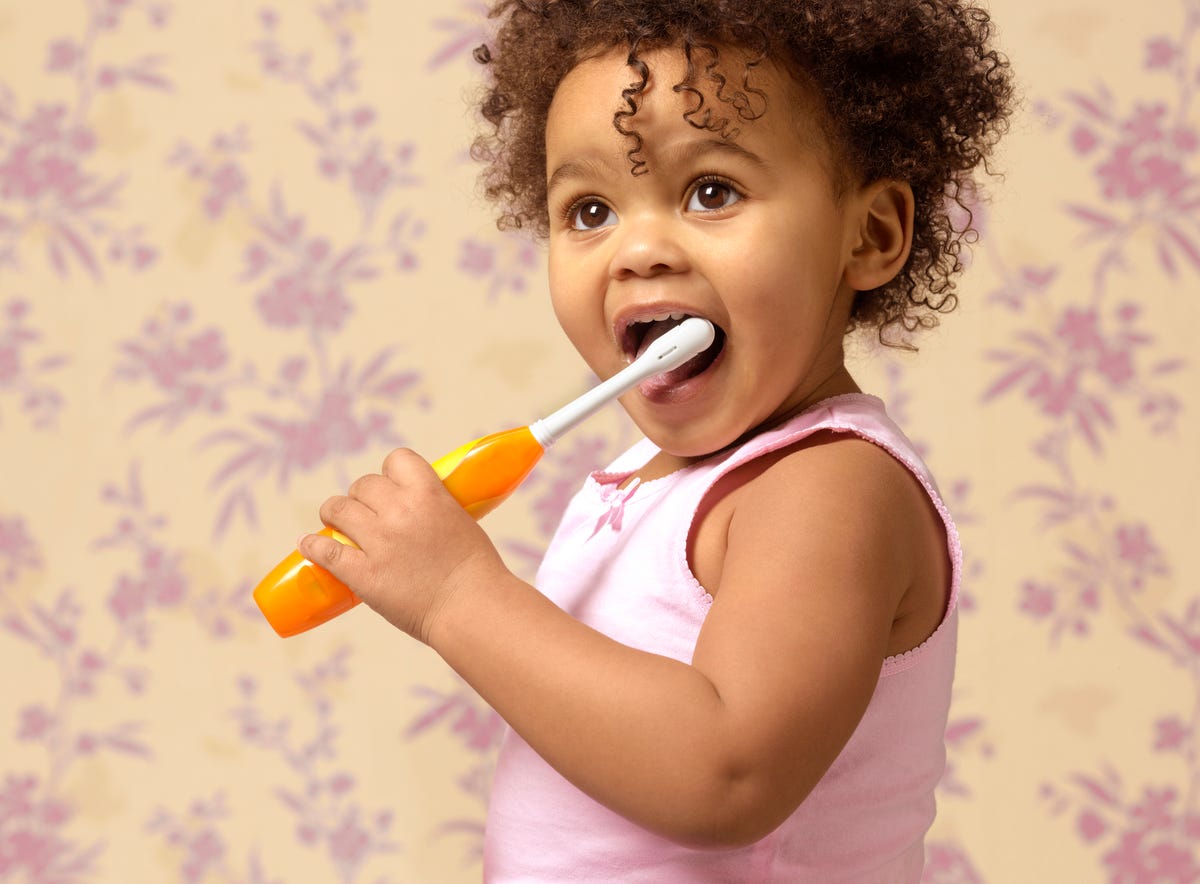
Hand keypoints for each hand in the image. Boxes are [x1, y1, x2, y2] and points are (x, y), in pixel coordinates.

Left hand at [297, 448, 506, 644]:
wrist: (472, 608)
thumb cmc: (475, 569)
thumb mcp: (460, 520)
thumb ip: (435, 508)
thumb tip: (418, 507)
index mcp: (429, 493)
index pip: (397, 460)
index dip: (390, 473)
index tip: (390, 487)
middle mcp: (400, 511)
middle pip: (363, 485)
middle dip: (362, 496)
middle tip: (366, 512)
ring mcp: (379, 542)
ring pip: (338, 509)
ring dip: (334, 513)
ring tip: (334, 521)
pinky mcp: (364, 574)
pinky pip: (326, 551)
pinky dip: (313, 547)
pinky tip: (308, 545)